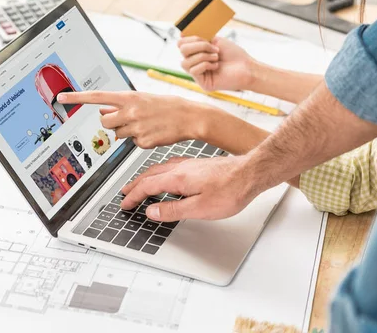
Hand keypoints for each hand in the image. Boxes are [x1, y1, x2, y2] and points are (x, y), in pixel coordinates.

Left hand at [57, 90, 208, 148]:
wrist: (189, 117)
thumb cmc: (167, 106)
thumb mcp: (143, 99)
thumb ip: (122, 105)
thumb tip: (104, 114)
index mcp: (129, 97)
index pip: (97, 97)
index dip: (77, 98)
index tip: (62, 97)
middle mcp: (130, 112)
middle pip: (106, 122)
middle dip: (112, 123)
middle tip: (127, 119)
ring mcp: (136, 128)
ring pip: (119, 134)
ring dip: (127, 131)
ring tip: (145, 124)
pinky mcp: (143, 142)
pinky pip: (133, 143)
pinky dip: (140, 139)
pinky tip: (153, 132)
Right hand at [120, 156, 260, 221]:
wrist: (251, 173)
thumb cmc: (231, 190)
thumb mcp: (200, 208)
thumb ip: (173, 210)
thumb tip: (152, 211)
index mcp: (178, 178)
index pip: (147, 187)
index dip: (133, 196)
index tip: (125, 204)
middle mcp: (181, 168)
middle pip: (150, 175)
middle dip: (135, 185)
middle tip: (125, 194)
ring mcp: (190, 164)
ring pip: (160, 169)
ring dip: (146, 177)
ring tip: (140, 185)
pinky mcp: (199, 164)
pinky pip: (171, 166)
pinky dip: (160, 172)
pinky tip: (167, 175)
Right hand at [178, 36, 256, 91]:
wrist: (246, 66)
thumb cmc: (233, 54)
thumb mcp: (215, 40)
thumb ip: (199, 37)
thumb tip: (182, 33)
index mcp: (196, 52)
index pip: (181, 43)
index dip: (191, 37)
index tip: (206, 37)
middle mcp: (195, 63)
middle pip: (182, 50)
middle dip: (198, 45)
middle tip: (214, 48)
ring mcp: (198, 74)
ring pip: (185, 61)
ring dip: (203, 56)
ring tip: (216, 57)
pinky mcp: (203, 83)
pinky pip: (193, 71)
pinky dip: (206, 65)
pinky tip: (217, 66)